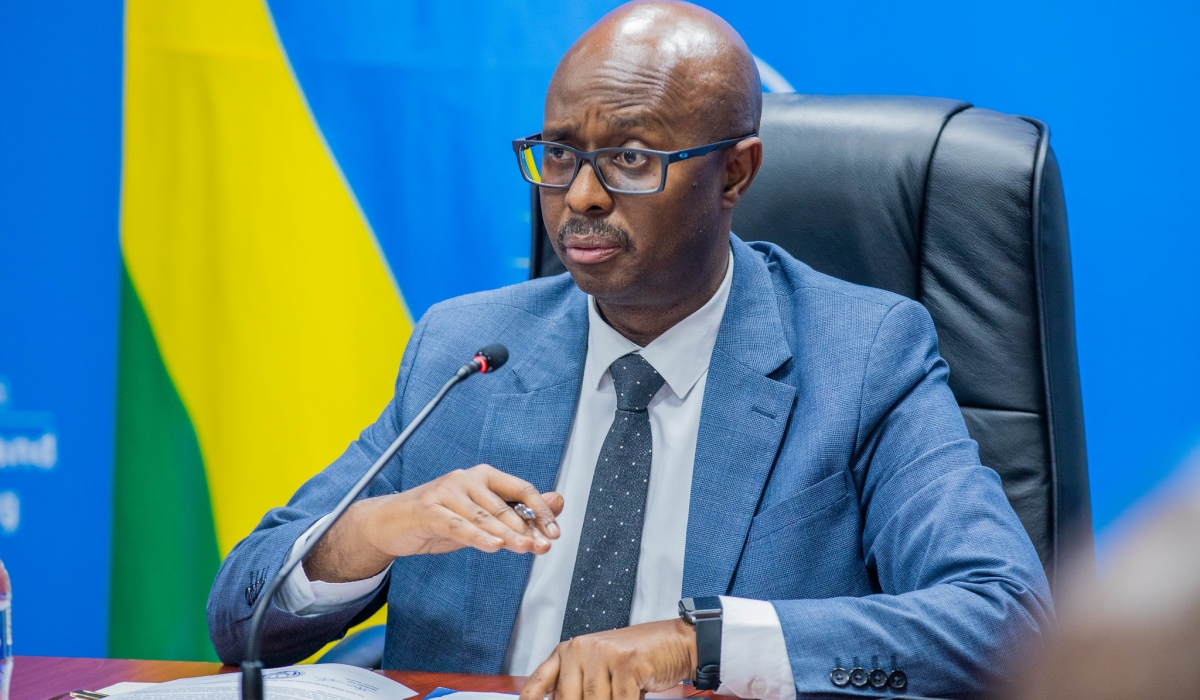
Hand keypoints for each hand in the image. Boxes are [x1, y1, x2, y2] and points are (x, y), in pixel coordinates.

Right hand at [304, 464, 563, 581]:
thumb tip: (558, 501)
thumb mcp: (482, 516)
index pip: (521, 489)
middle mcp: (466, 478)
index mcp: (484, 476)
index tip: (555, 532)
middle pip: (504, 505)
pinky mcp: (429, 510)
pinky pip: (458, 525)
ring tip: (525, 548)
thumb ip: (518, 510)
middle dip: (526, 528)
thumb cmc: (441, 518)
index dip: (541, 510)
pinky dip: (477, 536)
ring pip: (484, 516)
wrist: (391, 523)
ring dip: (507, 534)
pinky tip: (494, 545)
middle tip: (543, 546)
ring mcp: (446, 492)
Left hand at [520, 619, 697, 699]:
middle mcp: (580, 648)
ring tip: (621, 694)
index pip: (539, 682)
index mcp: (568, 651)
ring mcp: (602, 653)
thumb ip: (578, 688)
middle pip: (568, 699)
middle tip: (605, 698)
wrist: (672, 642)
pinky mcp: (625, 662)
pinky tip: (634, 696)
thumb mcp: (599, 672)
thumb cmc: (635, 661)